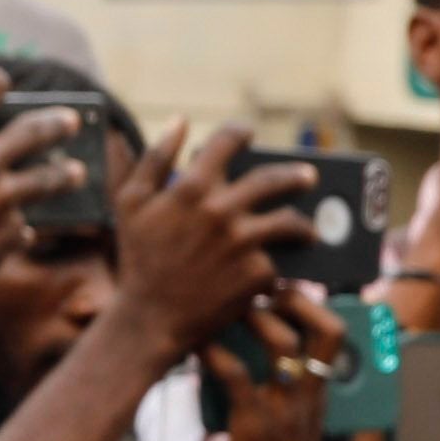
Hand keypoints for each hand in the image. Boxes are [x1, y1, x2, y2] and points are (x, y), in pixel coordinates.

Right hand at [103, 123, 311, 362]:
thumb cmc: (138, 258)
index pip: (227, 141)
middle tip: (308, 176)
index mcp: (192, 187)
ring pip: (290, 221)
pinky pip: (279, 259)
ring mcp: (243, 242)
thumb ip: (155, 158)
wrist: (150, 320)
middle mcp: (222, 210)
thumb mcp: (131, 203)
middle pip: (274, 179)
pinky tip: (284, 265)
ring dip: (303, 223)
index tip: (247, 135)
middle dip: (295, 175)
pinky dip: (281, 261)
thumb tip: (180, 121)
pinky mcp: (257, 273)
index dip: (240, 133)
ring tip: (308, 229)